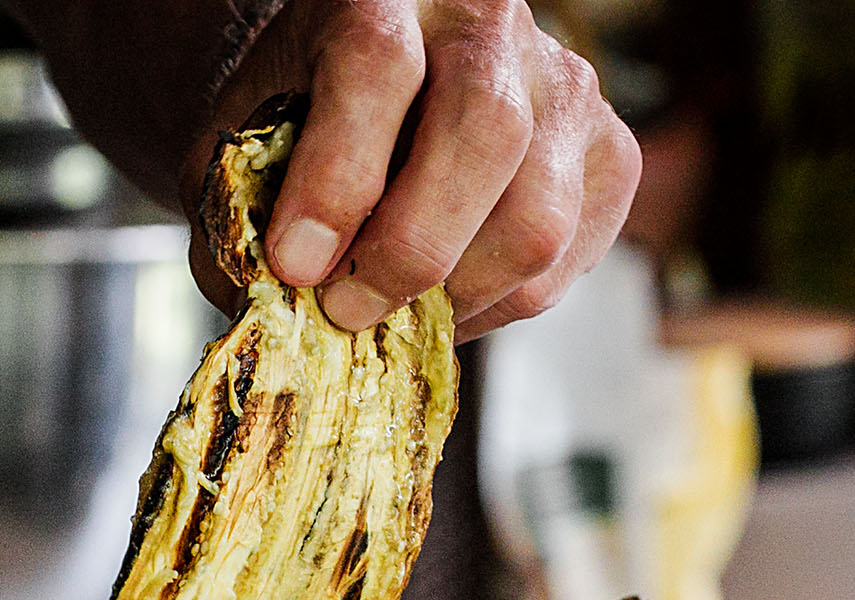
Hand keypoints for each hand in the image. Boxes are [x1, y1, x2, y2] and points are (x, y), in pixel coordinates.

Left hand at [184, 0, 638, 341]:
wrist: (382, 82)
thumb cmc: (306, 117)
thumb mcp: (249, 142)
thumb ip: (245, 212)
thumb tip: (270, 302)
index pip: (376, 66)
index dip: (336, 178)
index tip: (295, 265)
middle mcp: (490, 22)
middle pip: (485, 134)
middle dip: (409, 251)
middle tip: (347, 311)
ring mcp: (565, 84)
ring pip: (538, 217)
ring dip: (456, 297)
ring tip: (394, 316)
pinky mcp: (609, 150)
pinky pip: (570, 257)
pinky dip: (502, 305)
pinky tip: (447, 298)